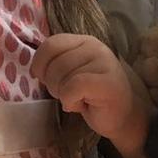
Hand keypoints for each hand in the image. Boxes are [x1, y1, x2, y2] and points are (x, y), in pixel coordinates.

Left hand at [31, 34, 147, 157]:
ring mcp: (103, 62)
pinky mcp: (107, 82)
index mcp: (83, 41)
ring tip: (78, 99)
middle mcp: (94, 47)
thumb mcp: (71, 73)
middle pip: (54, 63)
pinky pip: (72, 87)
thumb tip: (35, 69)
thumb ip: (55, 63)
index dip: (40, 64)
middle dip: (52, 84)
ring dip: (63, 94)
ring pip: (62, 75)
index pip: (50, 44)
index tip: (46, 80)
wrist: (123, 116)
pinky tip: (83, 105)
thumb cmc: (92, 96)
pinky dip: (70, 101)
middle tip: (68, 94)